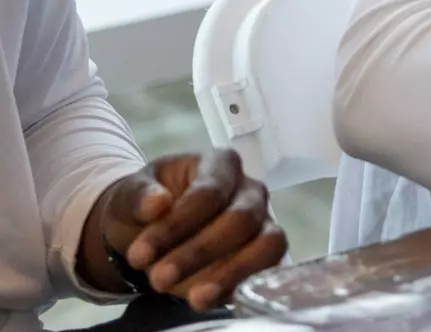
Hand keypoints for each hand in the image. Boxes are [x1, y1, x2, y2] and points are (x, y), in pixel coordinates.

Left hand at [84, 150, 287, 310]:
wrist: (146, 230)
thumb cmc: (143, 205)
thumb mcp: (128, 195)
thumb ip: (139, 196)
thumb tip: (157, 203)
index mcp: (220, 164)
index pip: (210, 192)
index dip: (177, 225)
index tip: (139, 255)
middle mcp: (250, 189)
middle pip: (241, 219)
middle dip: (200, 252)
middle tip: (159, 279)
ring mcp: (263, 221)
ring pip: (266, 244)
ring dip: (230, 273)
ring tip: (194, 298)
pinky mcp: (264, 254)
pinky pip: (268, 269)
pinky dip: (240, 286)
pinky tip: (208, 300)